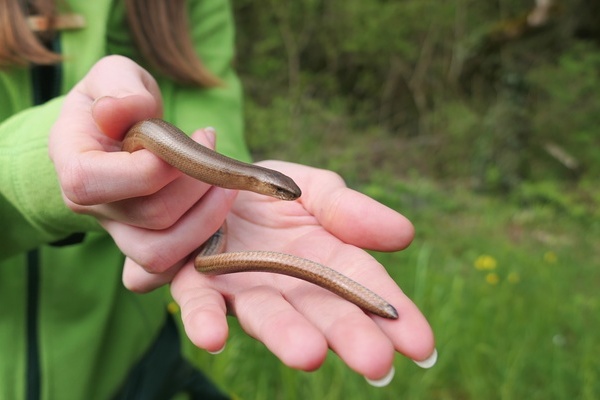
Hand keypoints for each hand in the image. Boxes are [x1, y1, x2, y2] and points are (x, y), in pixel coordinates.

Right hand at [48, 56, 235, 284]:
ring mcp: (120, 234)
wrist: (122, 132)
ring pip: (161, 255)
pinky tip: (217, 207)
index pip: (93, 182)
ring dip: (208, 218)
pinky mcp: (146, 249)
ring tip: (224, 181)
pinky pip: (170, 271)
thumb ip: (119, 86)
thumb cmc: (119, 100)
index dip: (148, 168)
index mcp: (74, 164)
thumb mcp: (116, 76)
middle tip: (212, 147)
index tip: (189, 136)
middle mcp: (92, 208)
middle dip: (196, 182)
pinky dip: (202, 246)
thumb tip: (116, 111)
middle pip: (149, 217)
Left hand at [169, 161, 435, 381]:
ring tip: (308, 355)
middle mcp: (287, 284)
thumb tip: (405, 234)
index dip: (394, 315)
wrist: (212, 181)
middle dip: (347, 336)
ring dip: (285, 336)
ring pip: (266, 315)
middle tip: (376, 363)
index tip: (422, 345)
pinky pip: (201, 304)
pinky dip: (206, 322)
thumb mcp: (314, 189)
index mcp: (325, 259)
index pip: (365, 287)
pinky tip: (214, 337)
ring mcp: (243, 287)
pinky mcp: (198, 282)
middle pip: (321, 312)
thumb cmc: (270, 192)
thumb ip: (350, 210)